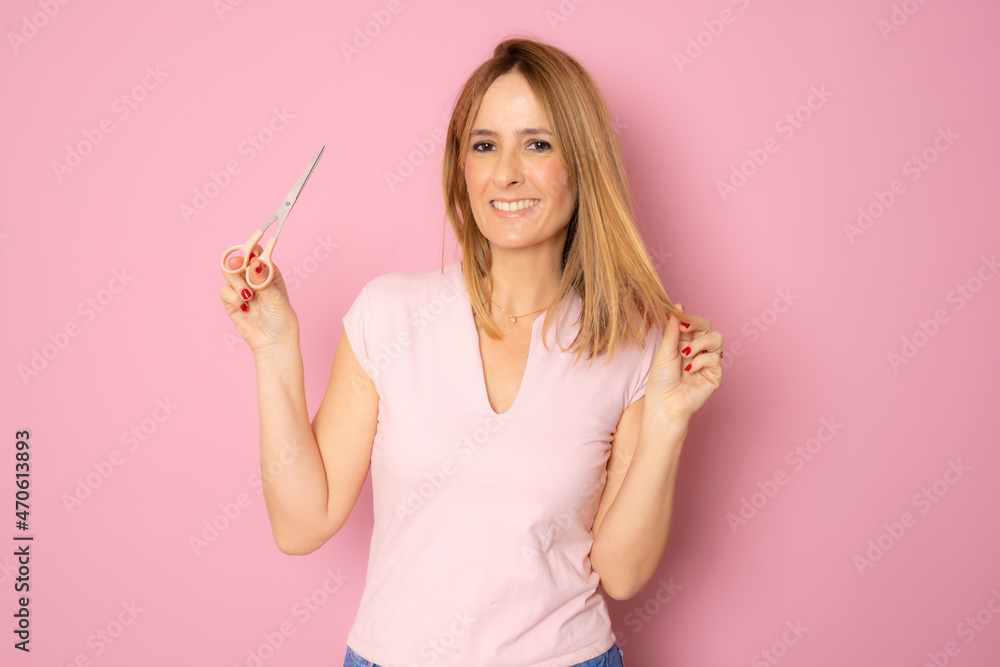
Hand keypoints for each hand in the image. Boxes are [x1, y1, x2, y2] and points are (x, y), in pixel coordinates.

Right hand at [219, 244, 299, 357]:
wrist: (272, 342)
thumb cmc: (281, 319)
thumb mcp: (276, 298)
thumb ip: (263, 281)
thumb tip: (255, 263)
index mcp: (268, 272)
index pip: (257, 253)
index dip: (251, 250)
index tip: (249, 253)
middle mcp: (253, 278)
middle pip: (239, 260)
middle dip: (237, 262)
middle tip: (238, 266)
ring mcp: (241, 289)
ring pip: (229, 273)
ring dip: (237, 284)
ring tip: (248, 297)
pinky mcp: (231, 301)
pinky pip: (224, 290)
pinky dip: (232, 298)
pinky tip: (243, 307)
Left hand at [644, 303, 722, 421]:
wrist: (664, 404)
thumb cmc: (661, 381)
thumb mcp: (665, 351)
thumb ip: (673, 330)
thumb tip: (677, 306)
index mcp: (685, 343)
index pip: (695, 323)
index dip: (690, 317)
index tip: (680, 313)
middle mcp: (699, 350)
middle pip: (708, 327)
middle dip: (698, 324)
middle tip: (685, 328)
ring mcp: (708, 362)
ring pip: (716, 339)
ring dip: (700, 343)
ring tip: (686, 354)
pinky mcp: (715, 375)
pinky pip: (715, 359)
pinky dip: (701, 361)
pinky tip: (689, 370)